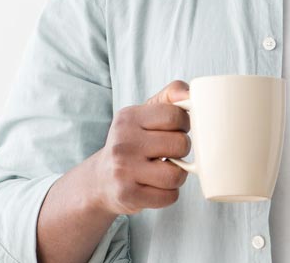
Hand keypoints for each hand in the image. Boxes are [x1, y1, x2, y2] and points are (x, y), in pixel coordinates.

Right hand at [84, 80, 191, 214]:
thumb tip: (189, 93)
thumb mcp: (144, 115)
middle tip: (169, 153)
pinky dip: (169, 194)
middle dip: (181, 151)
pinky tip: (155, 187)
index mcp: (128, 118)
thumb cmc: (132, 143)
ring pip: (177, 174)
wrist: (101, 179)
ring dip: (177, 175)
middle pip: (180, 145)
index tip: (176, 130)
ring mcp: (123, 170)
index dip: (184, 125)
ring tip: (163, 171)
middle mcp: (122, 143)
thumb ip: (170, 97)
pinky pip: (169, 197)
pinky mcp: (128, 195)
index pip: (175, 116)